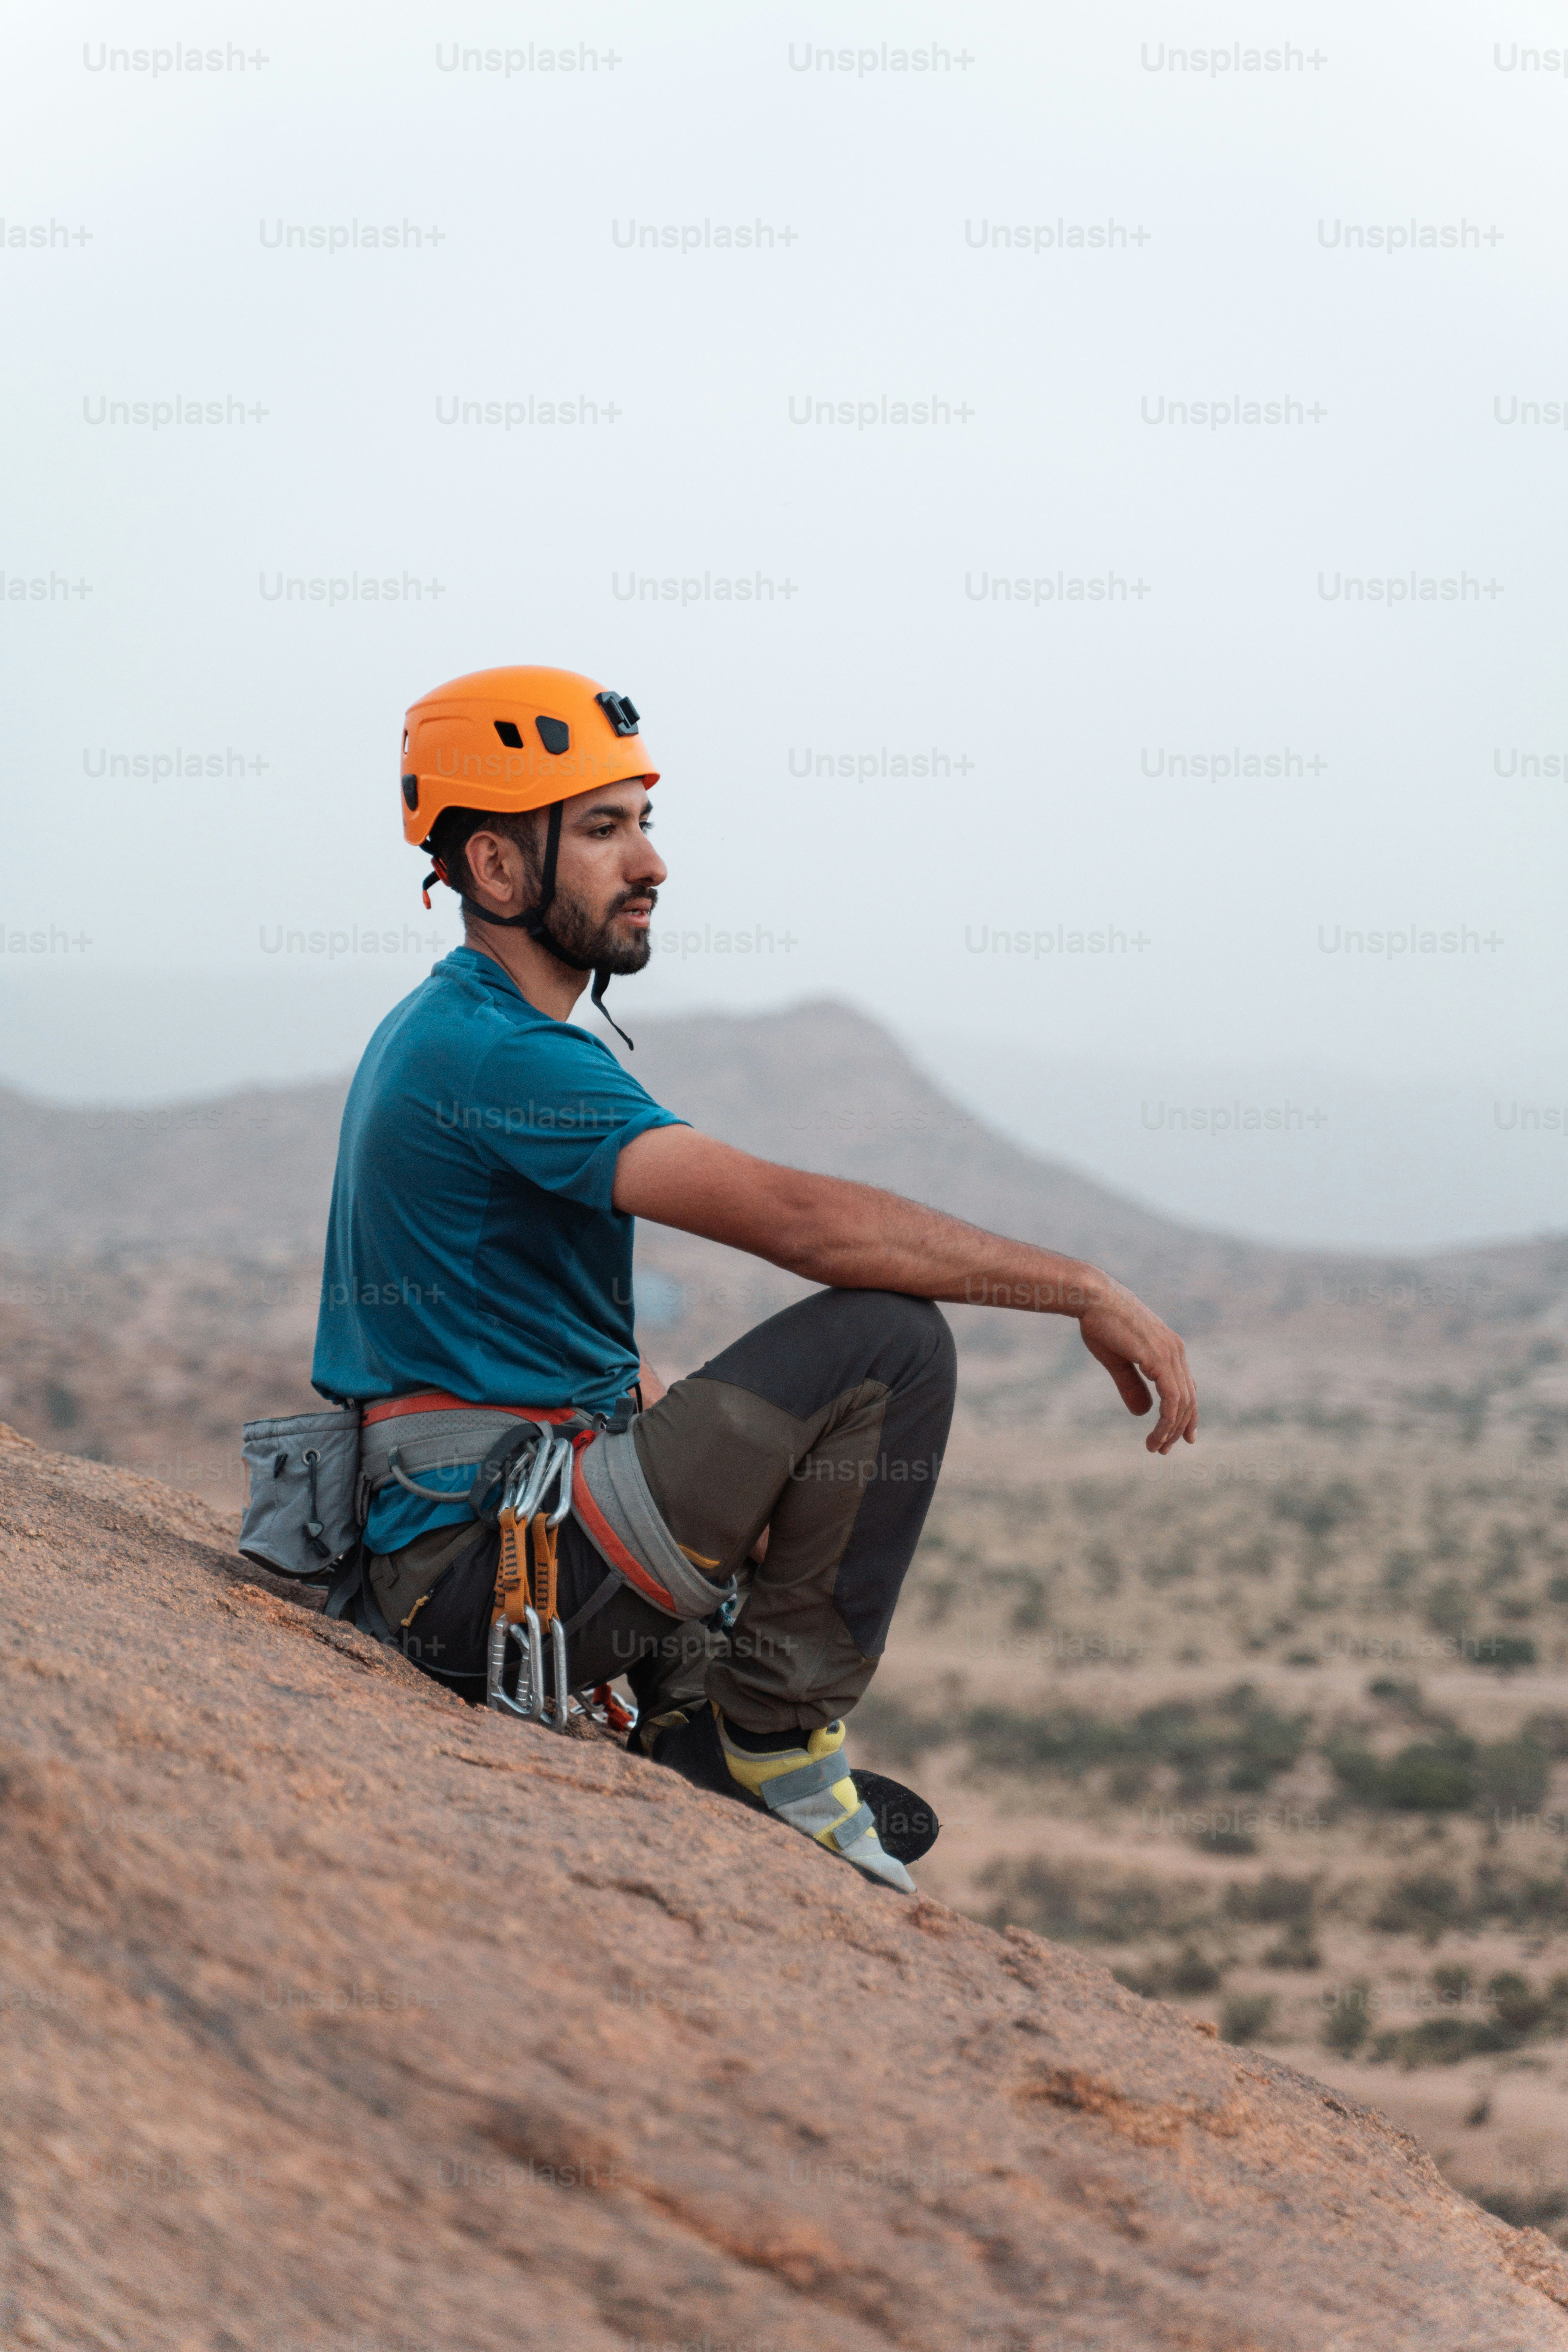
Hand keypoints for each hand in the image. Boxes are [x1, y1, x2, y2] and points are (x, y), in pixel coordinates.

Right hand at [1078, 1287, 1197, 1453]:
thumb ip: (1131, 1386)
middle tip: (1162, 1449)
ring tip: (1155, 1447)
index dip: (1187, 1415)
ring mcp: (1170, 1353)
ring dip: (1171, 1429)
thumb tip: (1143, 1413)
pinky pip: (1173, 1399)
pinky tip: (1156, 1434)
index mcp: (1169, 1348)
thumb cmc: (1100, 1323)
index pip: (1187, 1388)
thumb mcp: (1117, 1360)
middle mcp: (1176, 1350)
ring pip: (1183, 1402)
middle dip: (1179, 1428)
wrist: (1092, 1297)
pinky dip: (1167, 1421)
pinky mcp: (1160, 1358)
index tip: (1183, 1437)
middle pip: (1189, 1399)